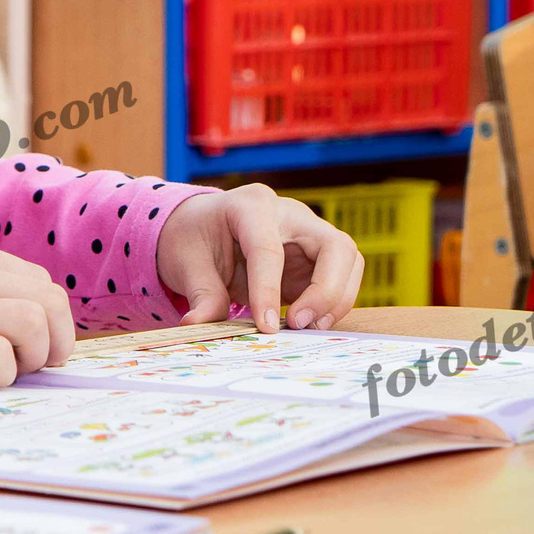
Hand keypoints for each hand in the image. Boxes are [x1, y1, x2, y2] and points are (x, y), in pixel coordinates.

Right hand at [0, 232, 75, 388]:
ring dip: (31, 359)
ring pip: (34, 324)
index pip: (37, 281)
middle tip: (35, 365)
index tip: (37, 345)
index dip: (49, 318)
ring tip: (3, 373)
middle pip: (49, 300)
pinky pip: (0, 360)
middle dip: (56, 340)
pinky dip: (0, 377)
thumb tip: (15, 324)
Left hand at [157, 185, 364, 331]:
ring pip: (348, 261)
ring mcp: (308, 234)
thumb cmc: (194, 236)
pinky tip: (309, 323)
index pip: (268, 248)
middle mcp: (290, 214)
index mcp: (252, 205)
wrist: (200, 227)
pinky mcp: (316, 258)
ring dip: (335, 299)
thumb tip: (199, 325)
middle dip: (326, 290)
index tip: (265, 326)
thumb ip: (201, 294)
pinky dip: (330, 304)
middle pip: (334, 246)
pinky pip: (340, 279)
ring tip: (307, 328)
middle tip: (299, 324)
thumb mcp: (186, 262)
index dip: (268, 289)